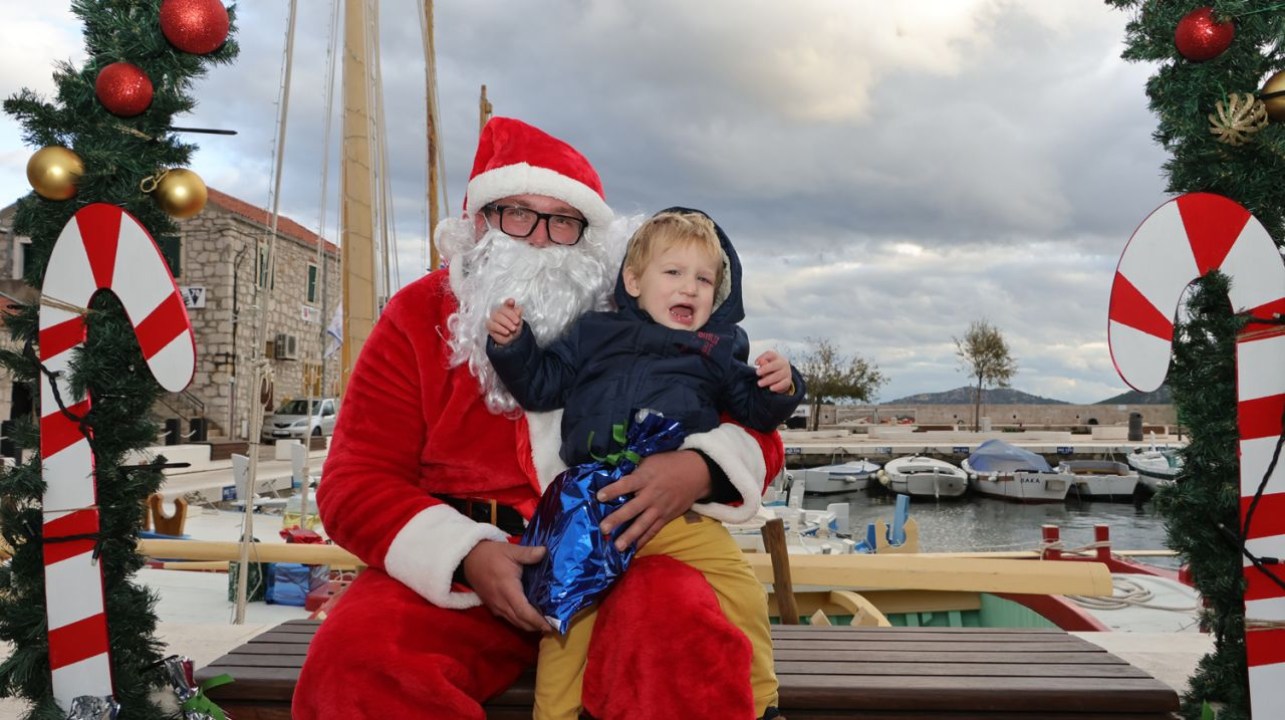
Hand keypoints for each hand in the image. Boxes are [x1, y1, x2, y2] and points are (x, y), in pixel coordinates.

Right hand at [462, 539, 552, 632]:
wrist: (469, 559)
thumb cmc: (491, 554)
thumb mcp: (511, 550)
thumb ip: (528, 553)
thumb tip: (544, 551)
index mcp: (507, 589)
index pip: (523, 611)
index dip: (537, 620)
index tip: (550, 625)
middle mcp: (501, 602)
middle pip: (520, 621)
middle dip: (536, 626)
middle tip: (553, 627)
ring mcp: (496, 606)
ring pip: (514, 622)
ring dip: (528, 626)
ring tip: (544, 625)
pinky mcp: (493, 607)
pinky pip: (508, 618)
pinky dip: (520, 621)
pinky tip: (529, 618)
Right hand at [486, 299, 523, 345]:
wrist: (511, 338)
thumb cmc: (514, 326)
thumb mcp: (519, 320)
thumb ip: (518, 314)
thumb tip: (519, 309)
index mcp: (507, 308)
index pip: (506, 303)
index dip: (509, 302)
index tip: (512, 302)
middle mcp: (499, 311)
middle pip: (502, 310)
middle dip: (511, 316)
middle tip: (517, 322)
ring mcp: (493, 318)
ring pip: (497, 317)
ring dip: (506, 323)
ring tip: (513, 329)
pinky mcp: (489, 325)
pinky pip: (493, 325)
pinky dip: (500, 329)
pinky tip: (507, 332)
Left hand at [596, 450, 710, 551]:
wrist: (696, 473)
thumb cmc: (669, 464)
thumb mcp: (650, 461)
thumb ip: (635, 471)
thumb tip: (614, 476)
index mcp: (645, 478)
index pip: (627, 484)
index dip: (613, 490)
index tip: (599, 497)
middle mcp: (651, 495)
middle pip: (632, 508)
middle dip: (617, 519)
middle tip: (603, 528)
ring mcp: (659, 509)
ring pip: (643, 524)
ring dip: (629, 536)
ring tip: (617, 547)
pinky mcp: (666, 518)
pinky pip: (653, 531)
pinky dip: (643, 541)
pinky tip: (632, 550)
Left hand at [755, 350, 792, 392]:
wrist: (783, 376)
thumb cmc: (772, 369)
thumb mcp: (767, 364)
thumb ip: (763, 363)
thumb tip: (759, 362)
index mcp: (777, 357)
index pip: (770, 354)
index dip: (762, 357)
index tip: (755, 363)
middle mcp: (783, 363)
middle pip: (775, 365)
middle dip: (765, 369)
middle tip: (757, 373)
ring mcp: (787, 372)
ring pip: (778, 375)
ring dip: (768, 380)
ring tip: (760, 383)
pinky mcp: (788, 381)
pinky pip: (783, 383)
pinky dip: (777, 386)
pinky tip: (770, 388)